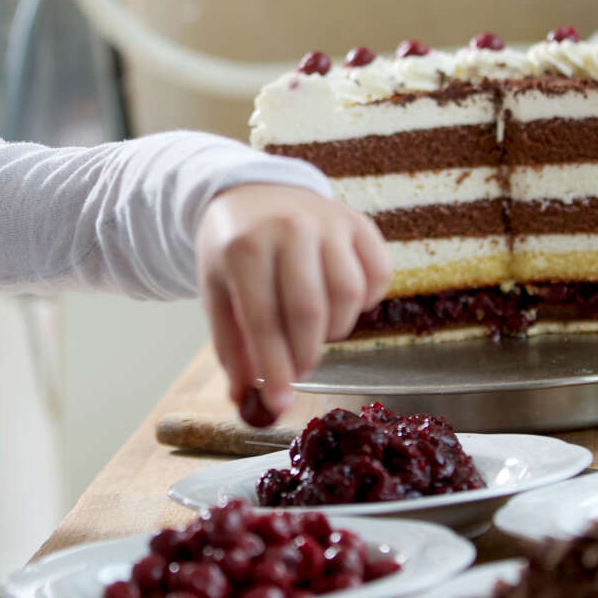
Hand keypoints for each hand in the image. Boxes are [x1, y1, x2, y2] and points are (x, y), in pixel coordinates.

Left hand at [195, 184, 391, 421]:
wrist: (253, 193)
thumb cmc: (234, 251)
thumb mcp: (218, 293)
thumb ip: (233, 348)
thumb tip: (247, 402)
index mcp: (244, 247)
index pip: (262, 320)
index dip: (274, 369)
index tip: (280, 404)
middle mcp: (289, 227)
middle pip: (309, 310)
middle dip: (306, 355)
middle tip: (299, 370)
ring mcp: (329, 221)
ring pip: (349, 294)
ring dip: (336, 329)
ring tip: (314, 331)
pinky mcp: (360, 222)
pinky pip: (379, 274)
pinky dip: (367, 302)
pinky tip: (340, 304)